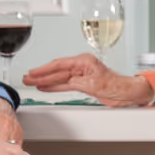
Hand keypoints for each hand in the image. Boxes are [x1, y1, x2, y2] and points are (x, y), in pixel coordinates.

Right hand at [22, 54, 154, 106]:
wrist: (127, 93)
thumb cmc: (116, 85)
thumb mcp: (93, 84)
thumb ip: (75, 82)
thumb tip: (61, 82)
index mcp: (84, 61)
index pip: (59, 65)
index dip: (44, 70)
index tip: (33, 73)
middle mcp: (82, 66)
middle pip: (57, 70)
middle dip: (41, 74)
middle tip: (27, 77)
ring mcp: (82, 75)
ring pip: (59, 78)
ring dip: (45, 81)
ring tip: (32, 82)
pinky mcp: (83, 84)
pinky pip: (65, 84)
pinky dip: (55, 86)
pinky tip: (45, 87)